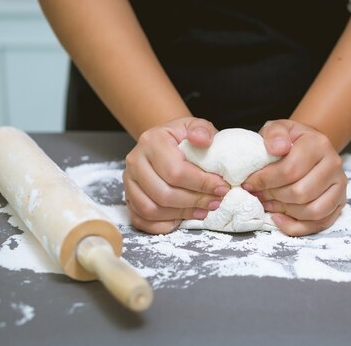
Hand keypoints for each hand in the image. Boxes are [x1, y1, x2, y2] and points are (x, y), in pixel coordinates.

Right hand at [123, 117, 228, 233]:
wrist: (164, 142)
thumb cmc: (183, 137)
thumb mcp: (195, 126)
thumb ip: (202, 130)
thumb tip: (203, 140)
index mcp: (151, 141)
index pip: (175, 171)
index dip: (201, 184)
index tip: (221, 187)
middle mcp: (135, 161)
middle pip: (163, 194)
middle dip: (194, 201)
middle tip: (216, 201)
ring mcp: (129, 181)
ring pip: (151, 209)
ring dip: (181, 214)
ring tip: (203, 210)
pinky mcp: (128, 197)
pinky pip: (140, 219)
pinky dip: (162, 225)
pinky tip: (181, 219)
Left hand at [243, 120, 346, 235]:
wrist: (309, 146)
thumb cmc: (290, 140)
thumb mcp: (277, 128)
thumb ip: (274, 134)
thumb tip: (278, 148)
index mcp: (318, 144)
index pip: (290, 169)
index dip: (265, 181)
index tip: (249, 183)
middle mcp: (334, 164)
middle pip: (301, 193)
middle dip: (273, 197)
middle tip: (257, 194)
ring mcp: (339, 185)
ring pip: (312, 211)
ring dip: (285, 211)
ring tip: (267, 203)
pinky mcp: (339, 202)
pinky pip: (320, 224)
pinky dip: (296, 226)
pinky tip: (278, 218)